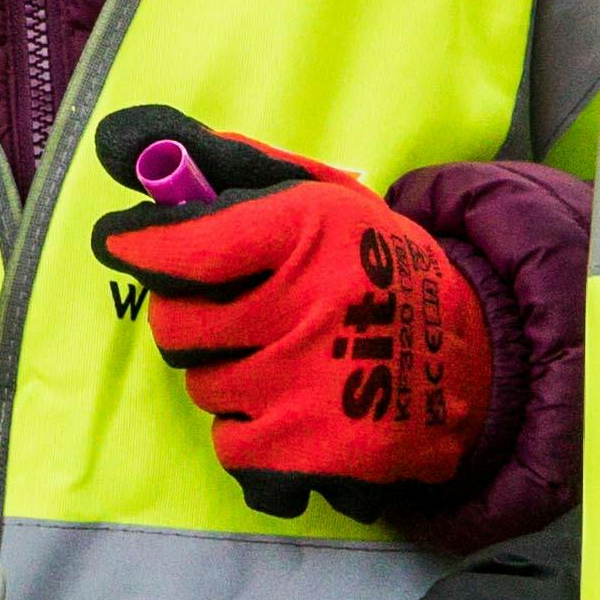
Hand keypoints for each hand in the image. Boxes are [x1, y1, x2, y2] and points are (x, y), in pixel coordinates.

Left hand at [87, 107, 492, 504]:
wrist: (477, 358)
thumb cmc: (375, 266)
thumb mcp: (320, 195)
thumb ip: (227, 165)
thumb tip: (123, 143)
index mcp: (311, 229)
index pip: (188, 245)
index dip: (144, 246)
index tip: (122, 243)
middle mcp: (310, 306)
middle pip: (177, 327)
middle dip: (195, 322)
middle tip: (240, 316)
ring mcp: (313, 388)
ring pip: (204, 390)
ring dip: (231, 380)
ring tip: (289, 363)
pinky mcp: (319, 456)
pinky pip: (232, 451)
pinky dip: (255, 439)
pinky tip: (298, 415)